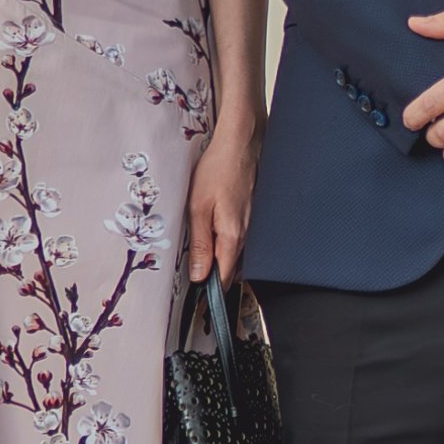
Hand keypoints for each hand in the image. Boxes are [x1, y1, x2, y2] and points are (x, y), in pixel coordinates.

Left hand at [185, 105, 258, 280]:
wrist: (241, 143)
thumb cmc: (219, 170)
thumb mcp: (198, 208)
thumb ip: (199, 244)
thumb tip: (198, 275)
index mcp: (233, 236)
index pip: (223, 278)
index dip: (209, 292)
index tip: (195, 299)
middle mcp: (246, 234)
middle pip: (230, 268)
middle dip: (213, 277)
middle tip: (192, 279)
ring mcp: (251, 224)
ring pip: (234, 253)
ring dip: (219, 260)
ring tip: (200, 258)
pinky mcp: (250, 213)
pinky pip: (238, 238)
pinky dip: (225, 244)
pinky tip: (213, 234)